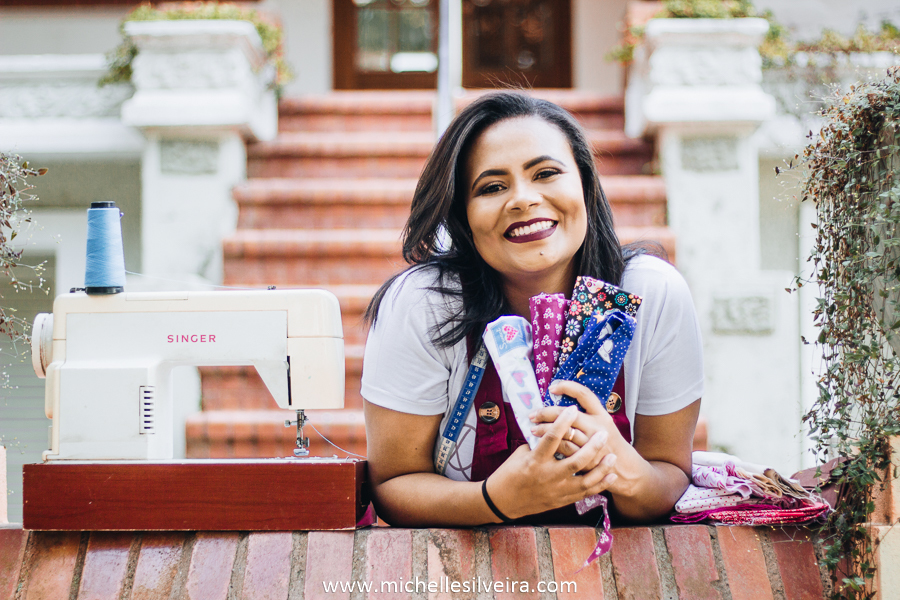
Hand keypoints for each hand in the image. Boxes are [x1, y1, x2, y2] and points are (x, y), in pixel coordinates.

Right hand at [484, 404, 617, 519]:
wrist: (503, 501)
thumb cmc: (510, 473)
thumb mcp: (521, 454)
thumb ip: (539, 443)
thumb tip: (555, 427)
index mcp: (535, 461)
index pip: (552, 438)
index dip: (562, 422)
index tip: (572, 409)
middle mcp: (548, 476)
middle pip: (575, 461)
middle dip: (592, 447)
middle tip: (603, 434)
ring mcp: (557, 490)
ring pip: (585, 480)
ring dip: (601, 468)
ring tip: (612, 456)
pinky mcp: (562, 500)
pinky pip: (585, 493)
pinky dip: (600, 485)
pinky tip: (610, 476)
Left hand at [529, 380, 621, 457]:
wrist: (623, 468)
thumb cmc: (609, 444)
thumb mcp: (604, 425)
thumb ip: (587, 416)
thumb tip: (562, 408)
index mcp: (602, 415)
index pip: (584, 394)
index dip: (567, 387)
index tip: (552, 388)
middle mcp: (598, 426)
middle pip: (568, 413)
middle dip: (547, 412)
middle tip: (533, 414)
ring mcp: (592, 443)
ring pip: (563, 432)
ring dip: (545, 430)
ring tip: (533, 429)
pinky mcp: (587, 459)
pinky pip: (564, 449)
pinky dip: (552, 445)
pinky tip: (542, 444)